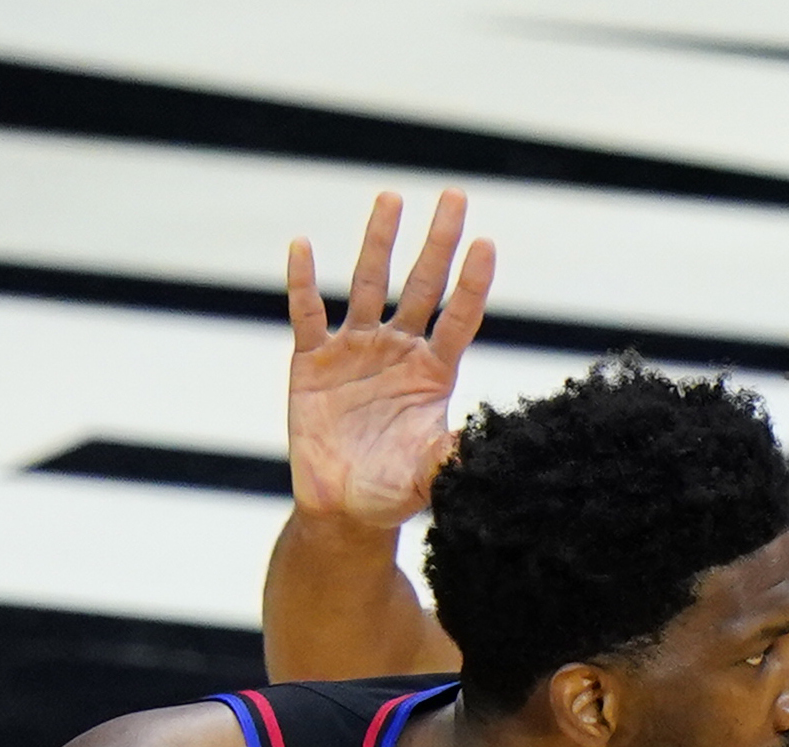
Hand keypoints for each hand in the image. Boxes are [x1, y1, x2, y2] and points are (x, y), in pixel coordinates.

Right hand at [286, 190, 493, 528]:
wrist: (342, 508)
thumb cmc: (392, 491)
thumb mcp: (428, 475)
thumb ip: (452, 457)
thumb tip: (486, 447)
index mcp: (432, 374)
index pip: (458, 318)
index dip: (471, 283)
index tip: (485, 244)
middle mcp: (398, 351)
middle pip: (421, 285)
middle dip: (437, 242)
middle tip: (455, 197)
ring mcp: (355, 350)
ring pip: (368, 284)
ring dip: (378, 243)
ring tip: (391, 199)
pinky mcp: (312, 360)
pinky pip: (306, 314)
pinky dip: (302, 282)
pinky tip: (302, 245)